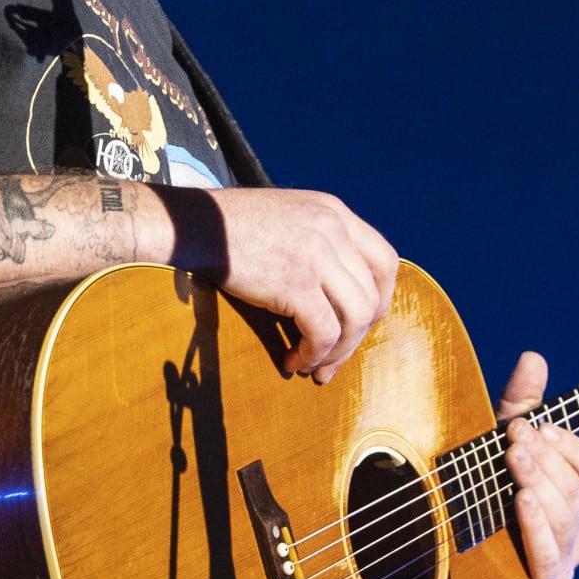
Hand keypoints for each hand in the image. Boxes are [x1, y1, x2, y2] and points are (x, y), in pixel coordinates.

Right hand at [198, 187, 398, 382]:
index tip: (360, 324)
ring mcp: (318, 254)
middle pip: (373, 295)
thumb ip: (318, 241)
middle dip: (357, 336)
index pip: (385, 260)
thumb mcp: (288, 218)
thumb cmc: (228, 227)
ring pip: (356, 317)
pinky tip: (293, 361)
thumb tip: (335, 293)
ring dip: (338, 351)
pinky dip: (313, 354)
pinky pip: (323, 332)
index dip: (380, 299)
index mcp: (335, 212)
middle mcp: (334, 229)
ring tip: (313, 366)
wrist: (193, 223)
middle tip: (332, 359)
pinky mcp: (296, 282)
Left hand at [499, 351, 578, 578]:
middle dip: (547, 460)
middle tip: (515, 436)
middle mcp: (578, 535)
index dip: (573, 449)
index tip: (541, 425)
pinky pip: (547, 561)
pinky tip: (522, 501)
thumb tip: (533, 357)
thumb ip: (521, 403)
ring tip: (514, 460)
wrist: (443, 546)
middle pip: (578, 495)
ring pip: (566, 523)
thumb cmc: (481, 488)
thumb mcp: (500, 443)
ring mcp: (562, 565)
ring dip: (540, 485)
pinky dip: (536, 529)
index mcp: (578, 503)